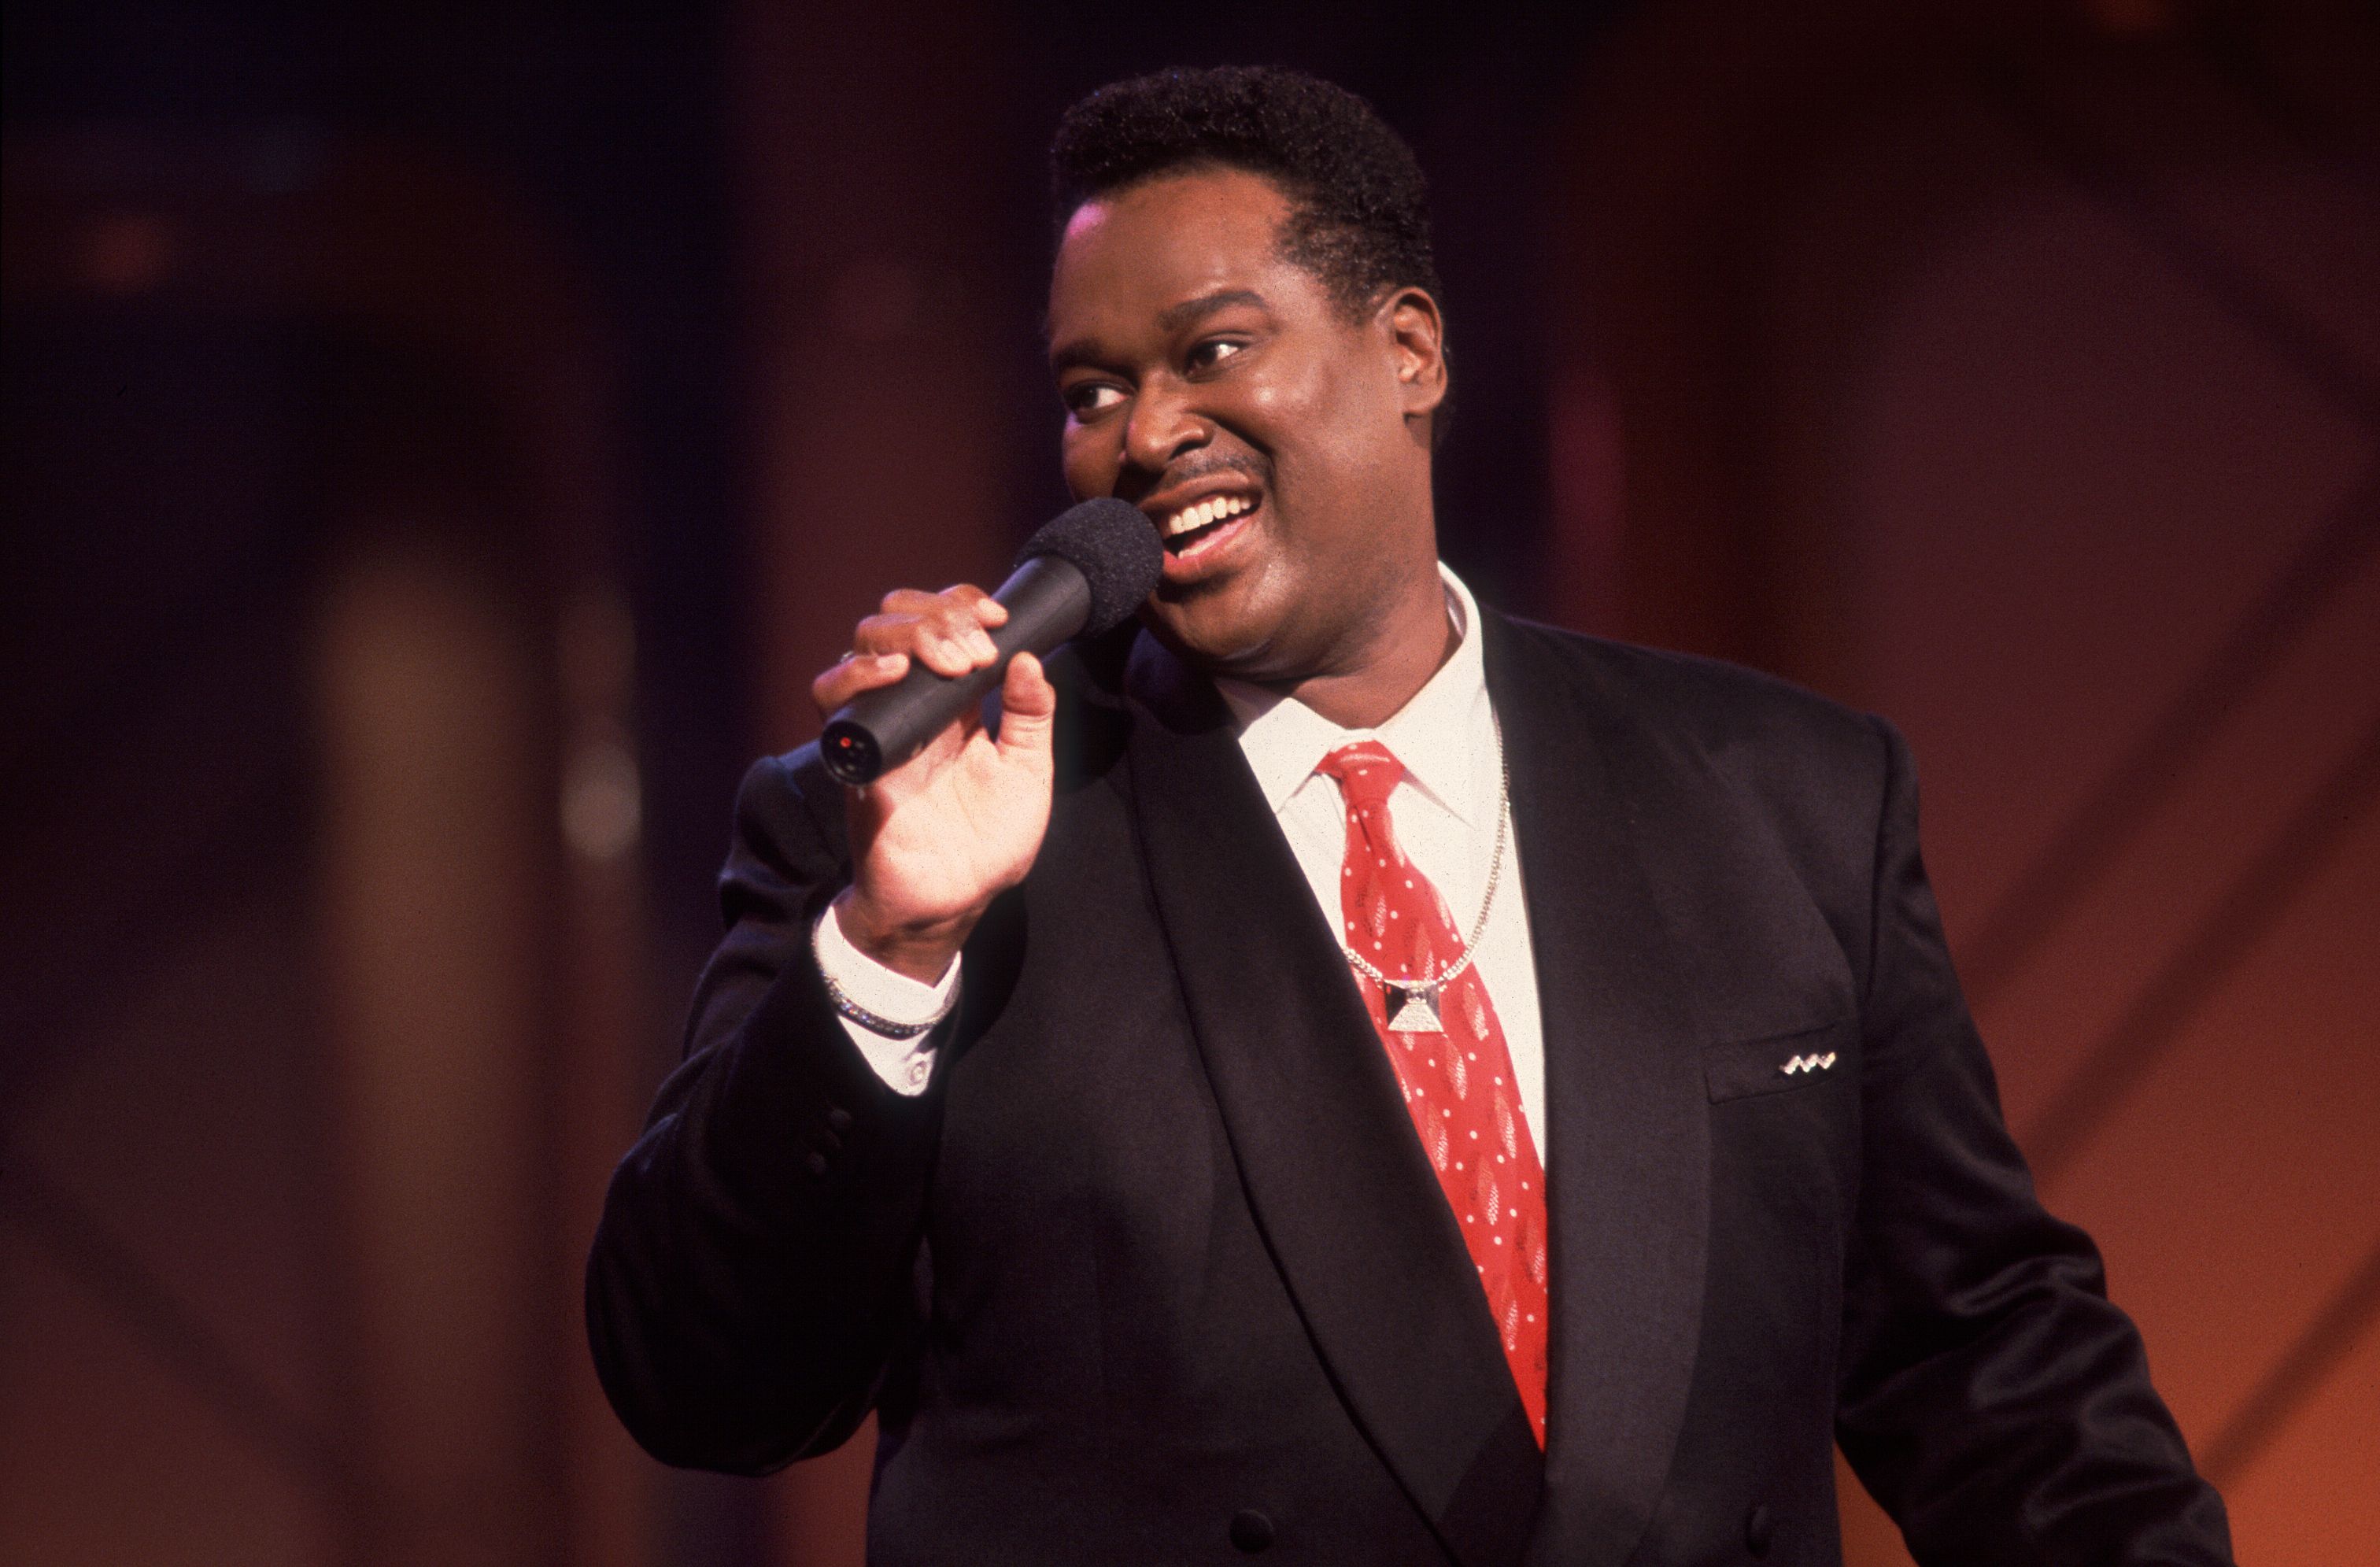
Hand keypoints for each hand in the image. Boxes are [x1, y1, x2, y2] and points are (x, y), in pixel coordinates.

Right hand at [810, 585, 1057, 982]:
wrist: (952, 902)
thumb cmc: (988, 845)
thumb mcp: (1029, 775)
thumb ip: (1032, 718)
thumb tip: (1029, 658)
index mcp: (955, 703)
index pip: (941, 622)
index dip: (963, 604)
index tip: (998, 617)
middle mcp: (913, 706)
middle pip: (897, 619)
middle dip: (939, 616)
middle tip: (977, 650)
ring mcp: (880, 726)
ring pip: (863, 644)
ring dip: (908, 635)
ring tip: (951, 662)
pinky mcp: (856, 755)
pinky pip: (833, 700)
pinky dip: (860, 675)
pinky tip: (899, 674)